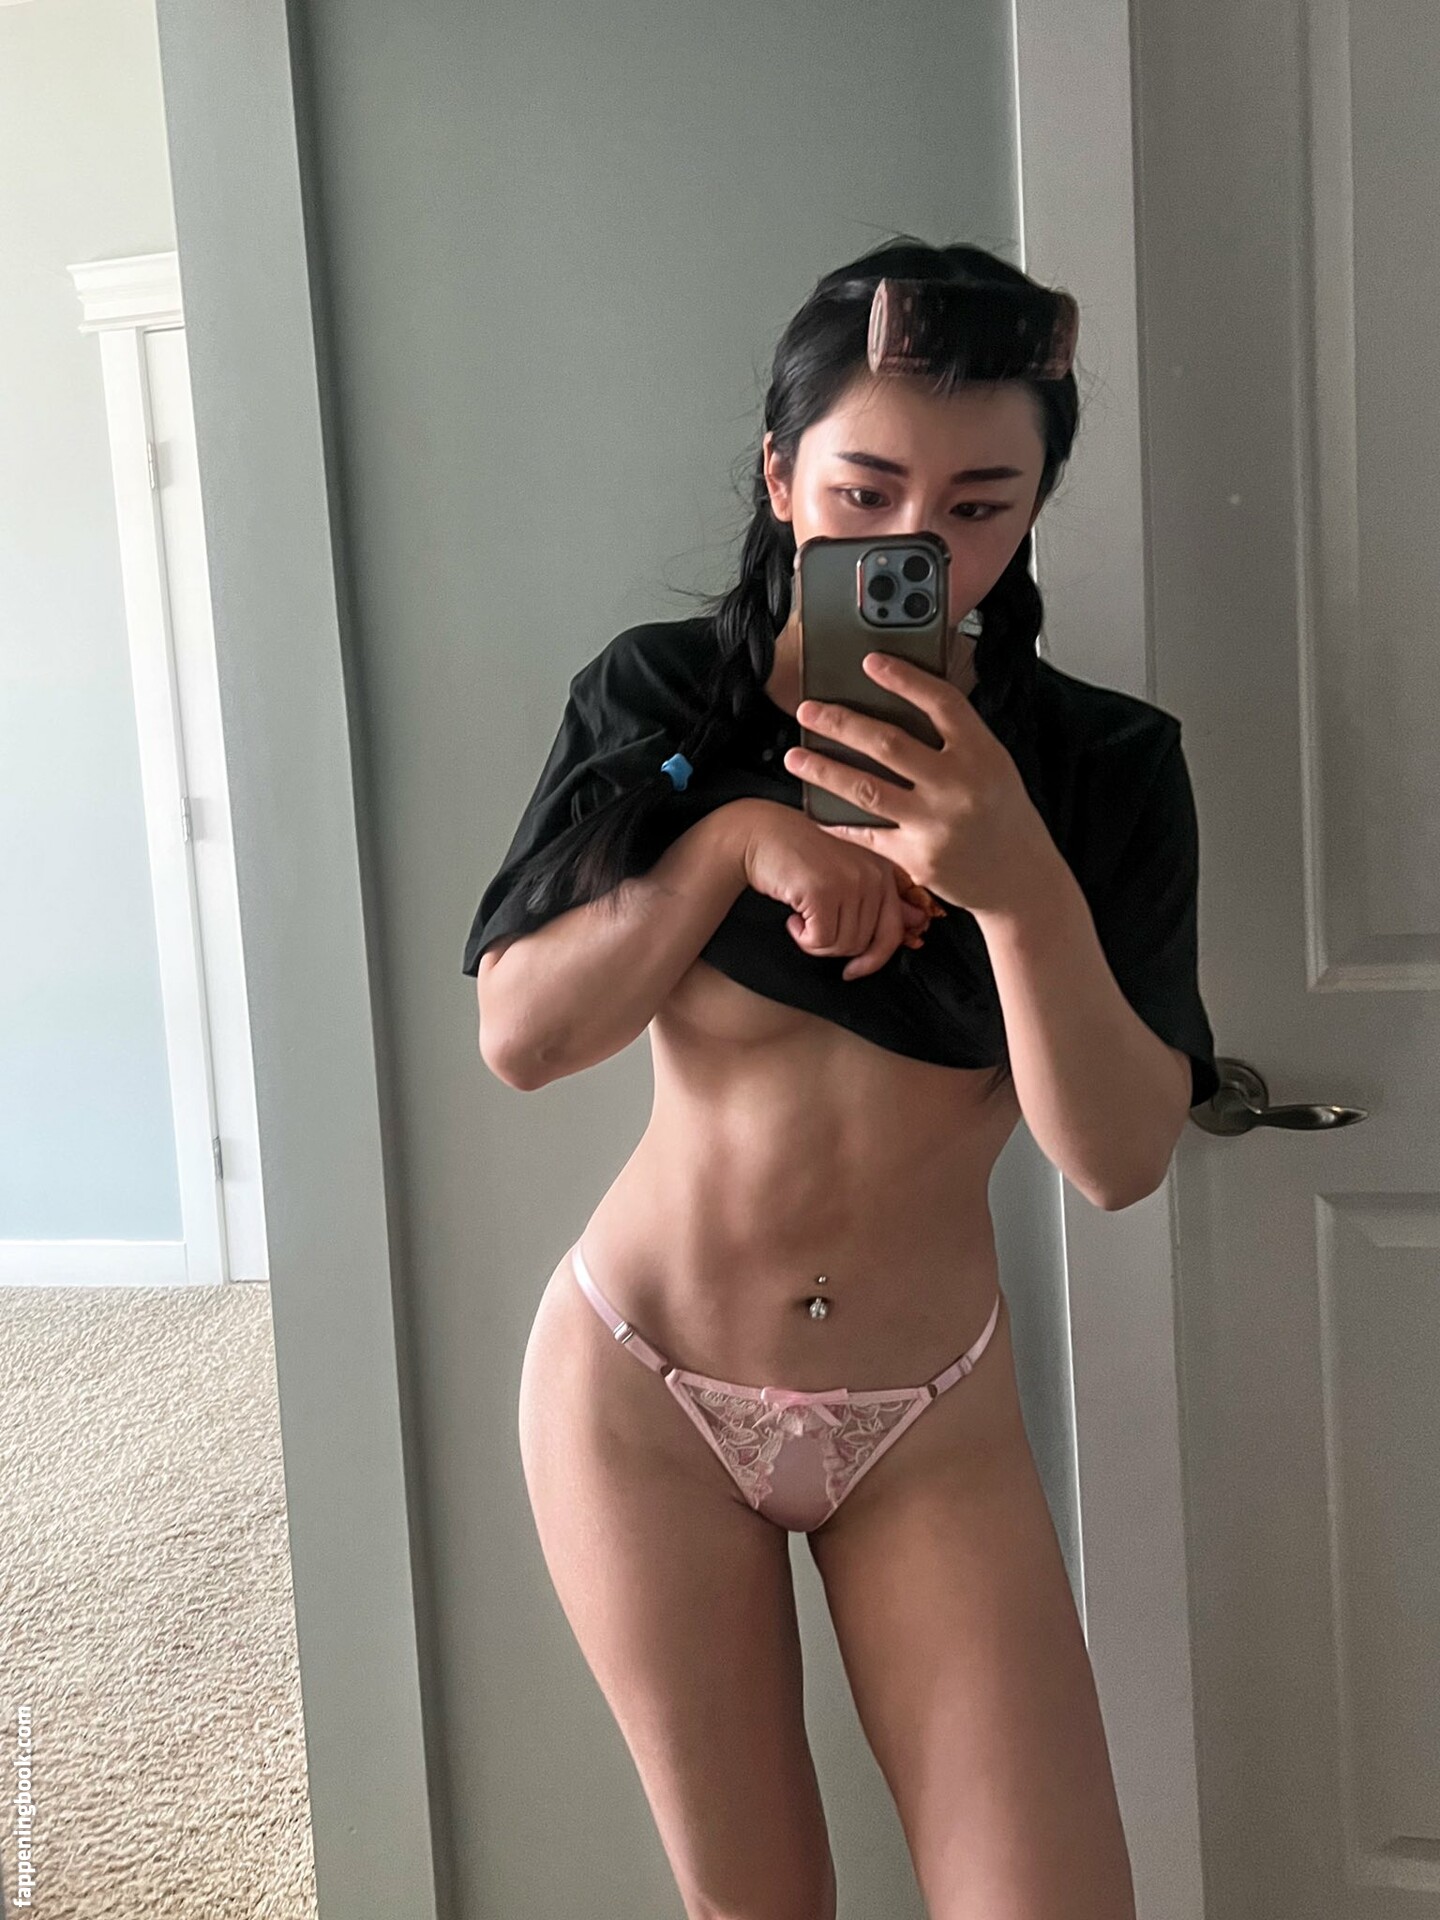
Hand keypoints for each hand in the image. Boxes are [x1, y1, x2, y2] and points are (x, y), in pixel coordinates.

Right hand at [738, 800, 936, 980]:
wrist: (760, 834)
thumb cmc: (800, 857)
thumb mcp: (848, 872)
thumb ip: (879, 899)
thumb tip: (914, 925)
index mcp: (884, 871)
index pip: (892, 932)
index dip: (873, 960)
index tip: (853, 970)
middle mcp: (873, 875)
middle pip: (862, 944)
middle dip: (833, 947)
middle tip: (813, 927)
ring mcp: (850, 882)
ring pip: (841, 946)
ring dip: (815, 943)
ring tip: (802, 917)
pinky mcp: (824, 891)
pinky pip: (819, 941)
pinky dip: (802, 938)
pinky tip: (793, 918)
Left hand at [782, 652, 1055, 917]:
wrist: (1021, 878)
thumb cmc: (1001, 813)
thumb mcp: (993, 765)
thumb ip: (955, 738)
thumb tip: (900, 702)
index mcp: (982, 753)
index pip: (941, 702)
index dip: (904, 679)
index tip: (869, 661)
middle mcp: (959, 785)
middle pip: (887, 744)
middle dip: (839, 723)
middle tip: (807, 710)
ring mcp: (936, 824)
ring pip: (865, 788)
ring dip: (822, 770)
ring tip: (794, 756)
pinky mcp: (917, 857)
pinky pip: (866, 832)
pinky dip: (836, 819)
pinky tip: (813, 806)